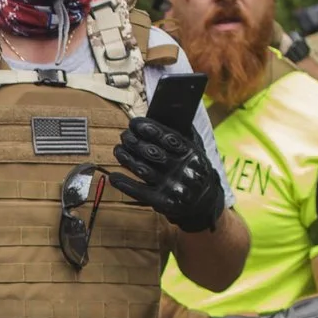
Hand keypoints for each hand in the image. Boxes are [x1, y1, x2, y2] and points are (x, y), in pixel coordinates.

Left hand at [108, 114, 224, 233]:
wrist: (204, 204)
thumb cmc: (194, 173)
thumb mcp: (196, 153)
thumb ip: (182, 138)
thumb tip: (166, 114)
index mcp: (192, 154)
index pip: (169, 138)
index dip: (150, 129)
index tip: (134, 123)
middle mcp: (183, 170)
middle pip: (153, 153)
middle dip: (135, 142)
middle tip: (124, 136)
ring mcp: (172, 187)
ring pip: (144, 170)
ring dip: (127, 158)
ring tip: (118, 150)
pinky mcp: (162, 202)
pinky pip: (140, 192)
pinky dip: (125, 183)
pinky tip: (113, 176)